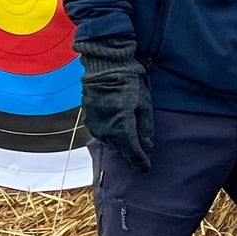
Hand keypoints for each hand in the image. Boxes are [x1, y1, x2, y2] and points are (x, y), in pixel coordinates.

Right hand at [75, 37, 155, 170]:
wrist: (106, 67)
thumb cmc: (130, 84)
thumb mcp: (144, 105)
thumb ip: (146, 128)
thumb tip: (147, 148)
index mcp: (122, 127)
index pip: (132, 152)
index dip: (140, 162)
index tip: (146, 168)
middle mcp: (106, 131)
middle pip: (121, 149)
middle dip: (131, 152)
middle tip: (141, 154)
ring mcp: (95, 126)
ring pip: (110, 142)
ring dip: (120, 143)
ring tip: (130, 139)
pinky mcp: (88, 119)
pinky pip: (102, 133)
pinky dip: (110, 134)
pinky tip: (117, 128)